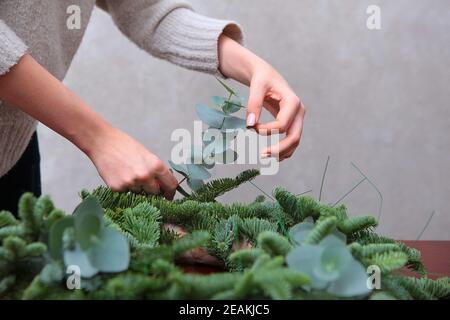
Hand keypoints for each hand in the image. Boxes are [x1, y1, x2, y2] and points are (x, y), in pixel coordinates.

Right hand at [86, 127, 177, 198]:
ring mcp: (131, 183)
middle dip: (152, 189)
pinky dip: (124, 186)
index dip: (170, 192)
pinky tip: (118, 174)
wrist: (102, 142)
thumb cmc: (125, 146)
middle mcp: (145, 176)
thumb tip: (163, 186)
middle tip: (143, 180)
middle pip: (155, 192)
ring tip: (127, 172)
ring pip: (139, 193)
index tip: (168, 196)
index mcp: (156, 166)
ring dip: (136, 187)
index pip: (170, 185)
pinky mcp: (117, 188)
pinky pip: (125, 192)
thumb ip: (156, 170)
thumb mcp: (147, 155)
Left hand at [218, 35, 305, 159]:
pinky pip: (291, 140)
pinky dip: (283, 150)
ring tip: (264, 155)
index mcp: (293, 101)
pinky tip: (271, 154)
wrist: (266, 76)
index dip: (267, 130)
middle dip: (279, 148)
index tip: (252, 128)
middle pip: (294, 137)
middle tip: (262, 154)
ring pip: (295, 142)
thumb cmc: (262, 79)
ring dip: (281, 152)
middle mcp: (299, 111)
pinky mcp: (292, 123)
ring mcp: (297, 118)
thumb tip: (249, 125)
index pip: (282, 124)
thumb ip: (253, 104)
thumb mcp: (256, 86)